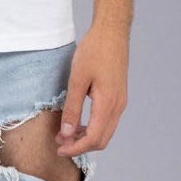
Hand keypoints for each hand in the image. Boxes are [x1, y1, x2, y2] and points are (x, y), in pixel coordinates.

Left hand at [56, 25, 128, 156]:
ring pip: (105, 131)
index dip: (76, 148)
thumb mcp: (78, 78)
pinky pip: (107, 120)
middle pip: (101, 139)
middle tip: (60, 142)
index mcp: (108, 103)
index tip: (60, 149)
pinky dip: (93, 126)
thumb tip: (67, 133)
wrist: (112, 32)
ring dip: (87, 136)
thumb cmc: (94, 50)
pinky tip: (79, 121)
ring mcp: (120, 101)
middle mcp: (118, 106)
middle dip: (81, 145)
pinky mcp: (118, 95)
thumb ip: (73, 107)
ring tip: (66, 132)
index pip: (94, 138)